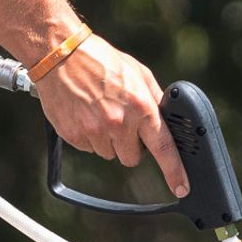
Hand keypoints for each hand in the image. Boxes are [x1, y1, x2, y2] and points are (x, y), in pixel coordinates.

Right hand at [34, 34, 188, 197]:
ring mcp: (95, 131)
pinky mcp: (74, 136)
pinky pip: (89, 148)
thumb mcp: (137, 73)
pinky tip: (85, 114)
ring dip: (108, 141)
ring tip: (100, 113)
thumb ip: (154, 99)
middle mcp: (119, 123)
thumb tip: (168, 119)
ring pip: (109, 154)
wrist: (59, 54)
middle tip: (122, 124)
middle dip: (131, 147)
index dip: (175, 172)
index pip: (163, 148)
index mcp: (140, 108)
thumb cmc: (100, 60)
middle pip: (132, 159)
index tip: (182, 188)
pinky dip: (89, 136)